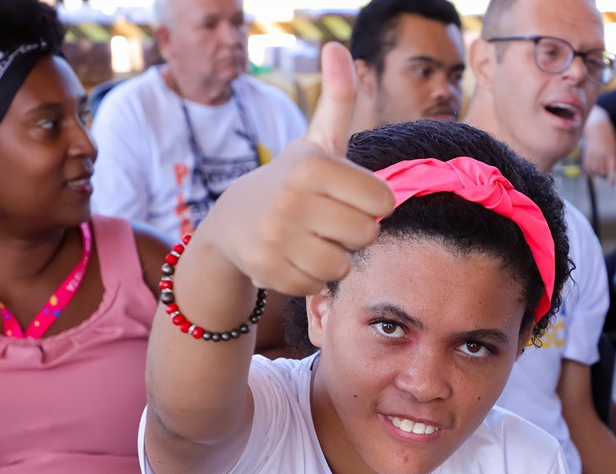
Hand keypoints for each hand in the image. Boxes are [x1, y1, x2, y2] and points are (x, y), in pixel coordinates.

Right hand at [212, 42, 394, 297]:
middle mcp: (292, 200)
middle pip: (367, 234)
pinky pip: (317, 285)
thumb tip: (339, 46)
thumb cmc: (291, 181)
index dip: (370, 202)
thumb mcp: (316, 141)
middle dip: (353, 231)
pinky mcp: (268, 271)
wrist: (231, 224)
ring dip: (333, 257)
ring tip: (309, 240)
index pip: (384, 201)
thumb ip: (337, 98)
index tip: (345, 196)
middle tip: (326, 220)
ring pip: (343, 264)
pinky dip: (310, 277)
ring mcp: (278, 238)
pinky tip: (292, 258)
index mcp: (313, 166)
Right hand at [581, 107, 615, 184]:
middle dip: (607, 174)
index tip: (612, 184)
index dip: (612, 177)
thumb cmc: (610, 137)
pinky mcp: (586, 156)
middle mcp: (601, 155)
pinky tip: (594, 172)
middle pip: (603, 173)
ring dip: (599, 174)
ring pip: (595, 173)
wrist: (597, 126)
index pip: (611, 168)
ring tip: (602, 170)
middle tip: (609, 170)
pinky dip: (591, 173)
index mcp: (611, 153)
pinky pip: (588, 169)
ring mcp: (592, 156)